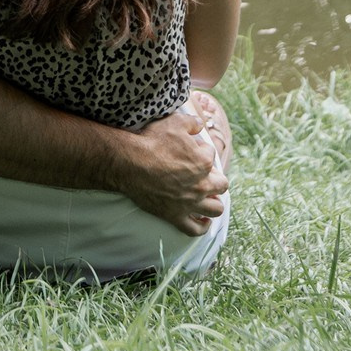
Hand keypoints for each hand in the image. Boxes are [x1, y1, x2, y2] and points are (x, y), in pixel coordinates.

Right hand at [118, 109, 228, 234]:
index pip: (211, 155)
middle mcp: (201, 185)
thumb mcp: (173, 122)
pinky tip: (203, 220)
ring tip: (207, 197)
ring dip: (213, 202)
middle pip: (221, 185)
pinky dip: (201, 226)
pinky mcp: (175, 215)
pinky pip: (195, 229)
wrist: (128, 163)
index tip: (191, 149)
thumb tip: (199, 125)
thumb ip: (191, 123)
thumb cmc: (151, 142)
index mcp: (204, 162)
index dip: (201, 150)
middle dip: (215, 178)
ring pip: (215, 209)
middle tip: (204, 174)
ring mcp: (189, 203)